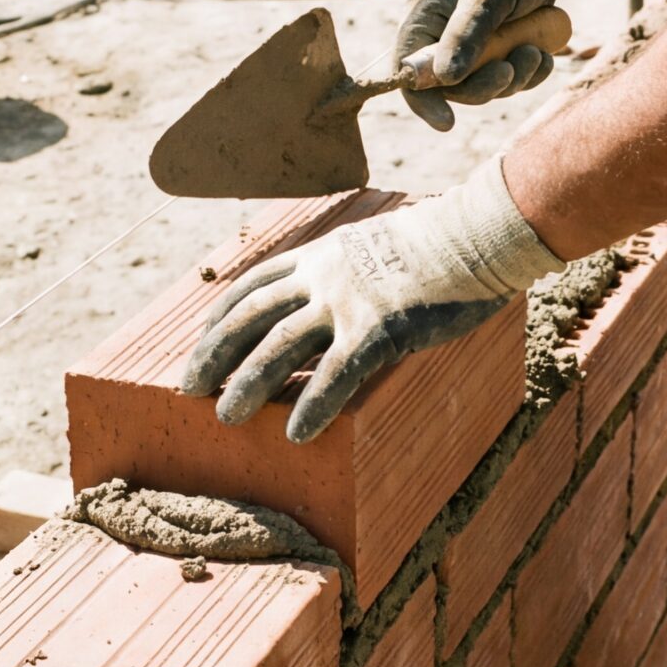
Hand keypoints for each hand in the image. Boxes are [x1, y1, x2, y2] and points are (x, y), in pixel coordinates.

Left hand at [180, 159, 564, 441]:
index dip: (220, 315)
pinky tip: (296, 434)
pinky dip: (312, 405)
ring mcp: (347, 300)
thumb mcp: (378, 243)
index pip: (253, 284)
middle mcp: (322, 275)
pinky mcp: (379, 327)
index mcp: (321, 254)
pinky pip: (336, 373)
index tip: (200, 340)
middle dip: (215, 354)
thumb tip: (348, 291)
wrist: (479, 232)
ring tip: (226, 417)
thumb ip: (351, 267)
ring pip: (280, 346)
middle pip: (251, 316)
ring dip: (247, 384)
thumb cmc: (443, 242)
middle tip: (187, 389)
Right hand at [396, 0, 593, 131]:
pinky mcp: (498, 45)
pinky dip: (527, 73)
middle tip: (513, 70)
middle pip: (448, 84)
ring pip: (481, 83)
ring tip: (537, 54)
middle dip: (483, 85)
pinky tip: (546, 56)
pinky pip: (506, 75)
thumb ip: (466, 34)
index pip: (408, 67)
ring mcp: (470, 40)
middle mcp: (442, 30)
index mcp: (424, 12)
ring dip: (512, 78)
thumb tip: (444, 80)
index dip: (422, 99)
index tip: (448, 122)